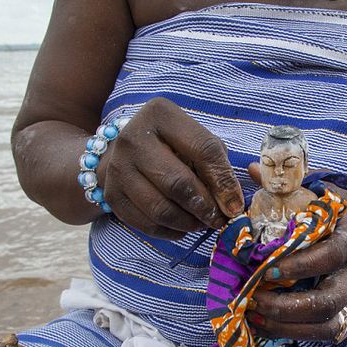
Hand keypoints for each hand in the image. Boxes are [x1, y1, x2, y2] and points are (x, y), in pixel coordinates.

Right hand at [98, 98, 244, 238]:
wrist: (126, 152)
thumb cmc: (172, 145)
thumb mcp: (196, 141)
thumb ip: (216, 165)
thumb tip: (232, 204)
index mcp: (161, 115)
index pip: (203, 150)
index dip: (224, 182)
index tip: (235, 205)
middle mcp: (133, 138)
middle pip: (178, 183)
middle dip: (205, 208)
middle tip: (219, 220)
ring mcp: (117, 167)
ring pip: (161, 208)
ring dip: (189, 223)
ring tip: (203, 223)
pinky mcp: (111, 194)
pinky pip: (146, 224)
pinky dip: (170, 231)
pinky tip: (183, 227)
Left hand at [249, 179, 346, 341]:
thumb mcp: (329, 191)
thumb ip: (292, 183)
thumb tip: (251, 169)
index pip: (332, 255)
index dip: (302, 265)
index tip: (269, 269)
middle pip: (328, 302)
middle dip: (287, 307)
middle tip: (254, 300)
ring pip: (325, 325)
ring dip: (286, 326)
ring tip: (254, 316)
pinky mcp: (344, 313)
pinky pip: (322, 333)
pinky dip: (291, 334)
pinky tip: (263, 325)